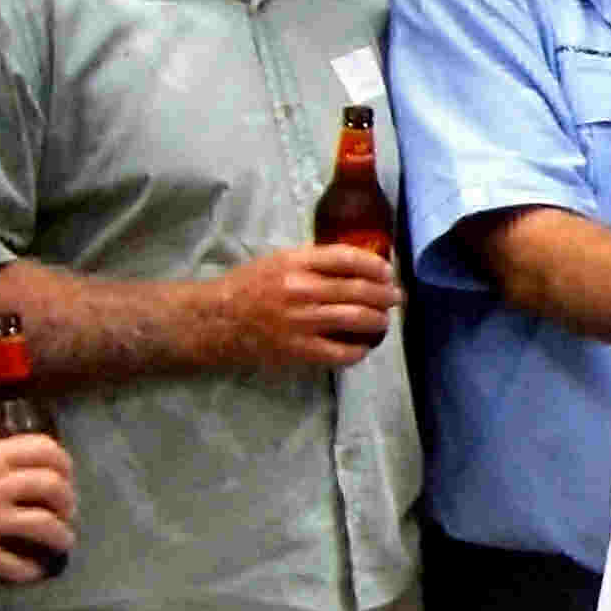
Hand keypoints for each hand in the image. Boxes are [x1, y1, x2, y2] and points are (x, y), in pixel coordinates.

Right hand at [0, 437, 73, 582]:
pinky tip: (34, 572)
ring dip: (60, 534)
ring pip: (42, 525)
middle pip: (52, 487)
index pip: (43, 449)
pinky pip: (10, 563)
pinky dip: (27, 570)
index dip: (63, 462)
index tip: (66, 474)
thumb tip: (12, 463)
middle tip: (66, 510)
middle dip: (67, 499)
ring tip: (64, 540)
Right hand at [212, 243, 404, 368]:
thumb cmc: (248, 286)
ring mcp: (301, 320)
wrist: (215, 320)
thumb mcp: (279, 261)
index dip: (376, 265)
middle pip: (359, 289)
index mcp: (296, 262)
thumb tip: (358, 264)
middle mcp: (301, 288)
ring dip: (378, 320)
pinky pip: (340, 352)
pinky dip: (358, 350)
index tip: (387, 272)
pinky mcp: (298, 349)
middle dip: (386, 294)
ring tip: (384, 320)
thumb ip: (315, 261)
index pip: (349, 258)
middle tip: (395, 298)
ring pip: (356, 318)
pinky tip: (362, 347)